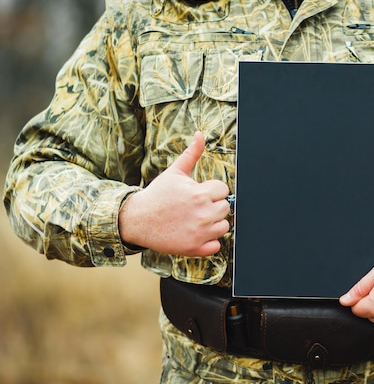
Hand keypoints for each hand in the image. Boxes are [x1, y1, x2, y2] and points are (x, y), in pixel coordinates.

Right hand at [119, 131, 230, 256]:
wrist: (137, 219)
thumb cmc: (157, 195)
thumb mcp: (174, 172)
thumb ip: (191, 154)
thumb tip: (200, 134)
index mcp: (200, 194)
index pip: (224, 190)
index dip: (212, 191)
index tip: (199, 193)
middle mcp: (203, 214)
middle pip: (226, 208)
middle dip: (213, 206)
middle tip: (196, 207)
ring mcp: (199, 233)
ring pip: (223, 227)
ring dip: (213, 224)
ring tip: (195, 220)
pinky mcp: (194, 248)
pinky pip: (216, 246)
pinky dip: (208, 242)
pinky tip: (195, 234)